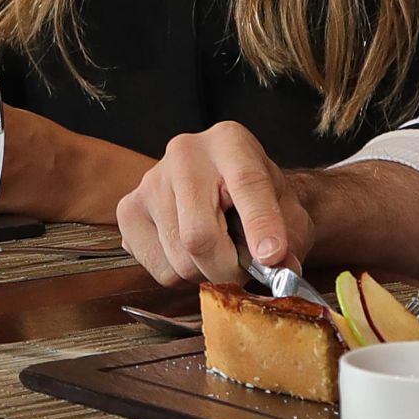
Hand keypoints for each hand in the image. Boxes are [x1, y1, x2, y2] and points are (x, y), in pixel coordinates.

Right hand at [114, 121, 311, 286]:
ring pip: (179, 259)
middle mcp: (184, 153)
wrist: (226, 190)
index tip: (272, 256)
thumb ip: (289, 238)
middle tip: (244, 271)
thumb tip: (280, 268)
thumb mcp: (288, 212)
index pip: (246, 183)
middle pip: (199, 235)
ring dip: (205, 274)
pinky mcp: (128, 210)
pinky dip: (181, 276)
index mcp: (230, 142)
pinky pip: (159, 268)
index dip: (260, 224)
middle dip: (228, 269)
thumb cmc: (259, 201)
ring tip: (217, 253)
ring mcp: (149, 181)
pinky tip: (190, 252)